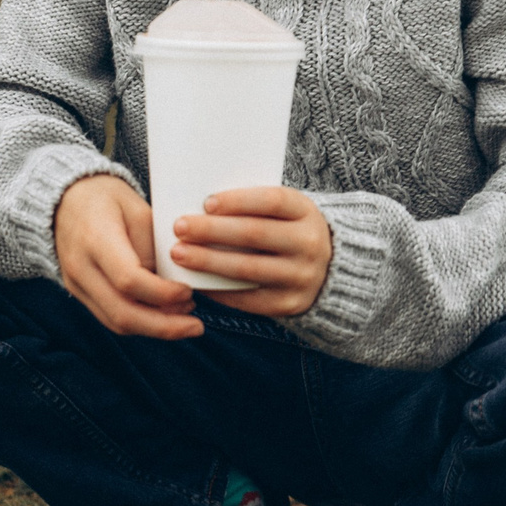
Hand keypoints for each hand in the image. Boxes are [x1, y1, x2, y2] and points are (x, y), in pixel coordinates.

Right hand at [54, 174, 201, 340]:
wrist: (65, 200)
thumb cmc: (107, 198)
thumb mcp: (138, 209)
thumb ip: (155, 246)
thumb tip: (174, 283)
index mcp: (95, 239)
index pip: (129, 280)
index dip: (163, 293)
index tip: (189, 291)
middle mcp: (81, 267)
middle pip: (122, 312)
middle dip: (164, 326)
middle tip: (196, 326)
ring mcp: (76, 284)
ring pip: (116, 322)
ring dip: (154, 328)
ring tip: (185, 321)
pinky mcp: (79, 293)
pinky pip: (110, 318)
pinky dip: (140, 323)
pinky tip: (163, 316)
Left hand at [170, 186, 333, 318]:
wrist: (327, 269)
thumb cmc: (286, 230)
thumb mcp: (283, 212)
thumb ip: (252, 206)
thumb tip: (198, 205)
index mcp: (306, 212)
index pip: (272, 201)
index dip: (238, 201)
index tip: (206, 203)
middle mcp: (309, 244)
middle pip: (255, 234)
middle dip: (212, 230)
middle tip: (180, 227)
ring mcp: (301, 277)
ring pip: (247, 269)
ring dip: (208, 262)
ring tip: (179, 254)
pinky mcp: (290, 304)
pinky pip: (248, 299)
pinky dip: (218, 290)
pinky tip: (195, 281)